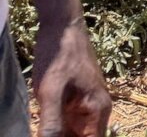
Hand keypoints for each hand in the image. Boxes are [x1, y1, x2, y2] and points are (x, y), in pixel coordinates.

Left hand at [33, 20, 110, 136]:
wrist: (63, 26)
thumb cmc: (59, 56)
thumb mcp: (50, 92)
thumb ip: (51, 124)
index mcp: (98, 109)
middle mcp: (97, 110)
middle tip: (45, 132)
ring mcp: (87, 104)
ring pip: (75, 133)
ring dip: (59, 135)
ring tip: (43, 129)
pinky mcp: (76, 99)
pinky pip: (68, 123)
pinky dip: (56, 130)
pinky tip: (43, 127)